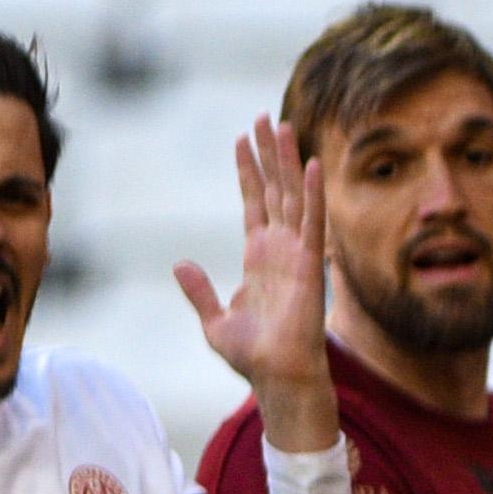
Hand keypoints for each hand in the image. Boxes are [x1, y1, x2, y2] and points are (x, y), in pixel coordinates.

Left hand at [179, 117, 336, 440]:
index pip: (254, 203)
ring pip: (292, 196)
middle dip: (268, 154)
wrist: (276, 376)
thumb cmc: (252, 355)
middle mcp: (280, 249)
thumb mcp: (214, 319)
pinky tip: (311, 165)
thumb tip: (180, 264)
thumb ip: (199, 289)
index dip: (248, 171)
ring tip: (282, 125)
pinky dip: (312, 194)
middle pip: (275, 190)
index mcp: (258, 257)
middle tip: (265, 117)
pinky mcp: (310, 265)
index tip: (243, 139)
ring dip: (287, 161)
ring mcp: (296, 254)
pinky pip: (313, 222)